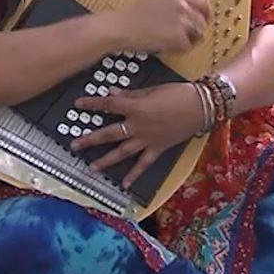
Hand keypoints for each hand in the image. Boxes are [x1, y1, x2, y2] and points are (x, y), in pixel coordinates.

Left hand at [69, 83, 207, 188]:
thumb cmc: (176, 93)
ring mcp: (147, 140)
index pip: (108, 105)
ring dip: (106, 161)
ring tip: (92, 168)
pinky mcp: (157, 148)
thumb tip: (112, 93)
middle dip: (90, 139)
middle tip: (74, 145)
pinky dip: (134, 174)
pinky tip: (125, 184)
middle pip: (109, 134)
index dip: (92, 104)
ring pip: (122, 152)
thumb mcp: (151, 90)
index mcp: (135, 108)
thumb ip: (130, 95)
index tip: (78, 105)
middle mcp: (138, 126)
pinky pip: (143, 164)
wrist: (200, 106)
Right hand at [105, 0, 210, 54]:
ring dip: (190, 40)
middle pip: (203, 18)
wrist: (120, 27)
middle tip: (192, 35)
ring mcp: (181, 21)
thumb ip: (174, 2)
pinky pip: (187, 46)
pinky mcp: (178, 37)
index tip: (202, 19)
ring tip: (176, 43)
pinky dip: (179, 50)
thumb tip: (186, 10)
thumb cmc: (132, 16)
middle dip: (199, 28)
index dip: (204, 12)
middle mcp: (182, 5)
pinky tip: (168, 47)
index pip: (203, 0)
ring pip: (199, 33)